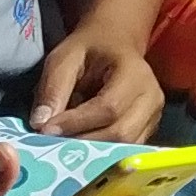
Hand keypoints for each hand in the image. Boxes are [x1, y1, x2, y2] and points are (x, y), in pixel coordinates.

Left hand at [32, 23, 163, 141]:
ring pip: (124, 146)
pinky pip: (125, 150)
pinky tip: (81, 145)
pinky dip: (101, 152)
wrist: (116, 43)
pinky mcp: (149, 130)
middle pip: (120, 133)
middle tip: (52, 142)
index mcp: (135, 73)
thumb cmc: (90, 48)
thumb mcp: (64, 58)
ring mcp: (154, 116)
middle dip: (83, 142)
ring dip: (91, 151)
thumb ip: (53, 88)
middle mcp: (152, 98)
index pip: (108, 107)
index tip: (46, 129)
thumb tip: (40, 124)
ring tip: (65, 144)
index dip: (76, 122)